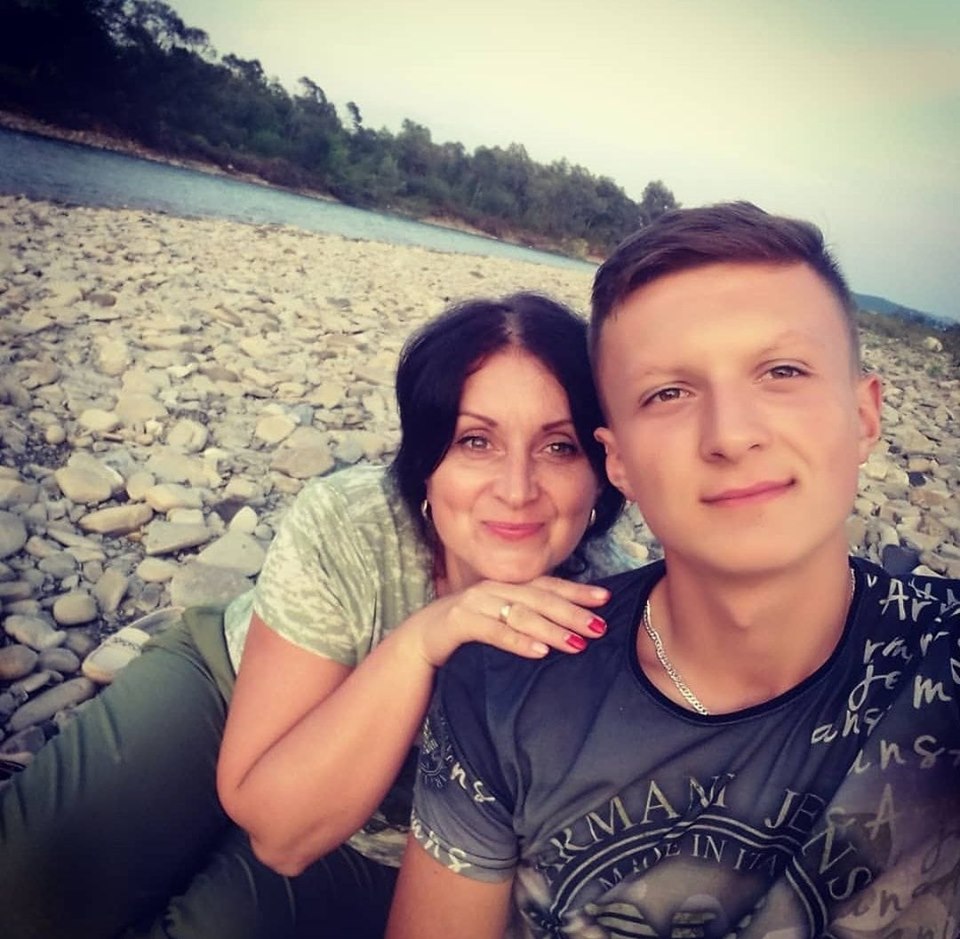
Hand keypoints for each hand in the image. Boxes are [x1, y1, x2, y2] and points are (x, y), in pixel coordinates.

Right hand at [405, 576, 609, 667]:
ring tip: (576, 643)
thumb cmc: (467, 628)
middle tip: (599, 627)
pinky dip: (518, 641)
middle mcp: (494, 589)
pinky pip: (494, 631)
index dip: (577, 591)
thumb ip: (527, 615)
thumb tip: (570, 625)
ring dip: (551, 628)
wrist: (421, 637)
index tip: (605, 598)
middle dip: (572, 612)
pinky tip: (539, 652)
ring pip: (520, 614)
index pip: (548, 586)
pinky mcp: (460, 621)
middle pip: (539, 598)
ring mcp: (476, 603)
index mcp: (507, 586)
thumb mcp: (499, 618)